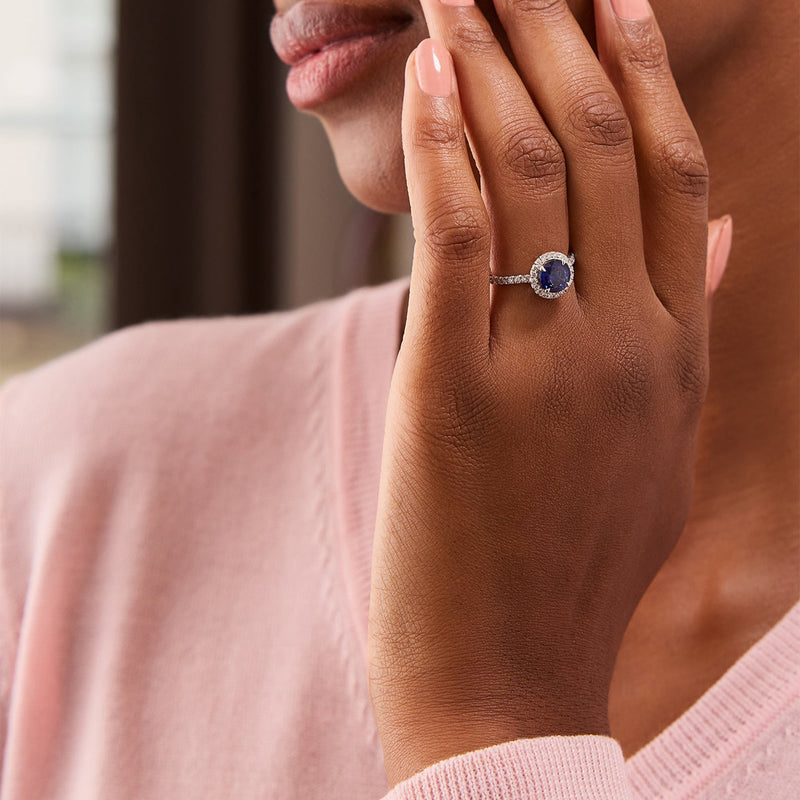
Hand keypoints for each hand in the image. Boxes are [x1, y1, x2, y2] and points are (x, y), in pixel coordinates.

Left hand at [367, 0, 731, 787]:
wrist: (513, 681)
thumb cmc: (569, 565)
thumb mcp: (651, 451)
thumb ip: (686, 334)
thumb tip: (723, 234)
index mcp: (675, 356)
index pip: (671, 177)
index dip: (643, 76)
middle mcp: (628, 345)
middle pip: (602, 153)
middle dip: (561, 39)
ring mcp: (548, 367)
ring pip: (532, 175)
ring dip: (495, 64)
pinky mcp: (455, 391)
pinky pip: (457, 234)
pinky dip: (441, 144)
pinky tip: (428, 71)